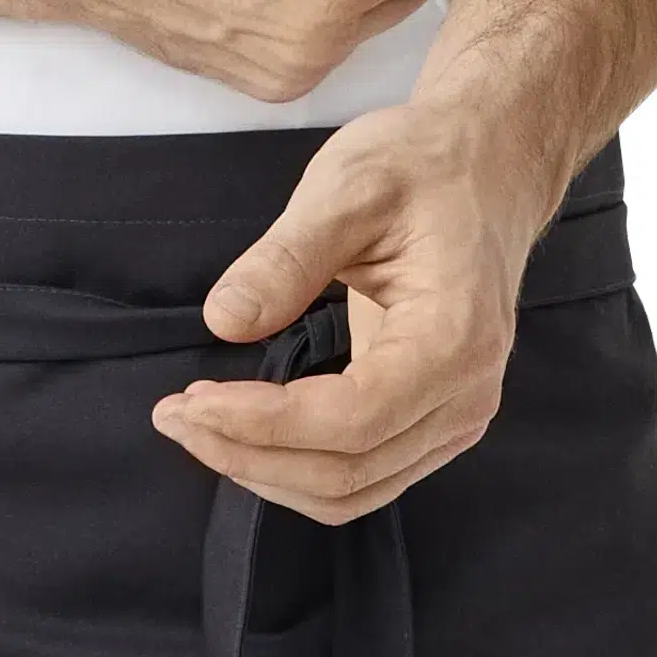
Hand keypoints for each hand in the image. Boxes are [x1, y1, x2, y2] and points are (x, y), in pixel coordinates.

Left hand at [148, 98, 562, 524]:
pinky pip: (363, 475)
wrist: (485, 167)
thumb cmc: (422, 167)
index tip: (190, 399)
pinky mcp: (434, 421)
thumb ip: (285, 258)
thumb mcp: (348, 188)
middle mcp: (465, 395)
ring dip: (265, 472)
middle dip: (247, 454)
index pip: (350, 420)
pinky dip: (295, 468)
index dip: (262, 424)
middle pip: (346, 470)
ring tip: (196, 427)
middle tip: (171, 415)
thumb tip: (223, 322)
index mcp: (454, 339)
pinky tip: (244, 433)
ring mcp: (456, 417)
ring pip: (352, 490)